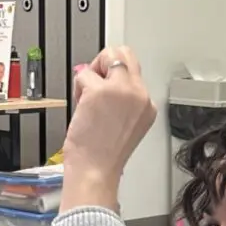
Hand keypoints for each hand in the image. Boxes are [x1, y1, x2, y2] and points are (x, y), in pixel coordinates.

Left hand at [61, 47, 156, 210]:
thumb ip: (120, 101)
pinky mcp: (101, 90)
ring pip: (106, 57)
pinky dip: (78, 88)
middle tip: (93, 84)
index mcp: (147, 105)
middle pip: (124, 54)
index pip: (132, 73)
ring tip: (87, 103)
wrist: (95, 171)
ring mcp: (122, 90)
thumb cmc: (103, 156)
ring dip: (91, 77)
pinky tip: (81, 109)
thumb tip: (100, 80)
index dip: (113, 80)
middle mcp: (140, 94)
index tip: (104, 98)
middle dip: (105, 63)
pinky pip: (84, 74)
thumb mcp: (124, 125)